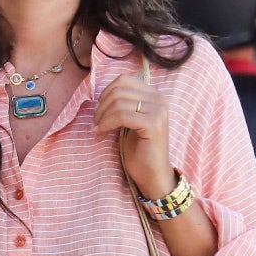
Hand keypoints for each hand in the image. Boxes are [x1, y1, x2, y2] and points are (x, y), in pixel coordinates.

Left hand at [93, 75, 174, 200]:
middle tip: (95, 123)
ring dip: (102, 116)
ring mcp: (158, 111)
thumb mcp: (131, 121)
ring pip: (118, 102)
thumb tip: (102, 93)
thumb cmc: (140, 151)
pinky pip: (121, 116)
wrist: (153, 175)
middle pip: (119, 90)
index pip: (123, 80)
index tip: (99, 112)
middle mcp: (160, 99)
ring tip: (97, 129)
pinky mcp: (153, 124)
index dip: (105, 93)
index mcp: (155, 95)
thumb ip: (124, 104)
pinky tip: (100, 133)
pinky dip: (106, 124)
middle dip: (101, 106)